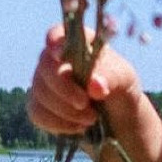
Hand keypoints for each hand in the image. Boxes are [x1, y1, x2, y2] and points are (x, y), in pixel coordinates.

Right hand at [26, 27, 141, 136]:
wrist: (116, 114)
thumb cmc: (120, 86)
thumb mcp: (124, 79)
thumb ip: (111, 77)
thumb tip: (94, 85)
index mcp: (76, 43)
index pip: (57, 34)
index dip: (54, 43)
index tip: (61, 56)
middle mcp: (54, 59)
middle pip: (45, 68)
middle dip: (65, 90)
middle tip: (86, 104)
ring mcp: (43, 82)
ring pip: (39, 93)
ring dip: (65, 110)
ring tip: (91, 117)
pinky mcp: (39, 105)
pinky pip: (37, 113)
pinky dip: (58, 124)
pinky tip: (77, 127)